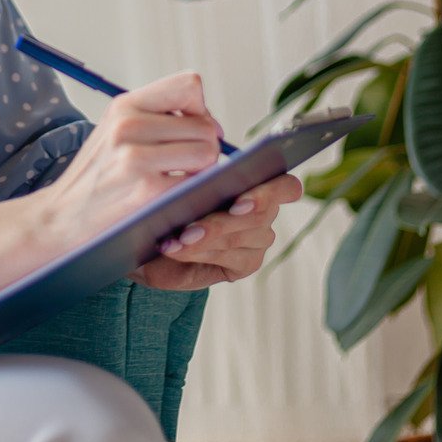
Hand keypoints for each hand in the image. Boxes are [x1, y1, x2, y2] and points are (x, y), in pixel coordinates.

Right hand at [32, 71, 224, 256]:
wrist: (60, 217)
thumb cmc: (96, 176)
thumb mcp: (115, 131)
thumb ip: (157, 117)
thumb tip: (213, 125)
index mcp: (125, 105)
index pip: (189, 85)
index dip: (201, 109)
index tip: (192, 131)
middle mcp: (129, 125)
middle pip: (205, 125)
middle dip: (206, 146)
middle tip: (187, 166)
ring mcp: (136, 158)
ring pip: (207, 151)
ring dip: (204, 170)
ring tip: (181, 180)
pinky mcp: (146, 191)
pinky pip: (196, 182)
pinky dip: (193, 192)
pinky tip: (173, 198)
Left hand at [128, 172, 301, 290]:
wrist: (154, 242)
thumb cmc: (171, 205)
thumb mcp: (180, 187)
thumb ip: (195, 181)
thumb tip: (196, 178)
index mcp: (258, 182)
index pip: (286, 186)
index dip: (269, 192)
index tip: (237, 202)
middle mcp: (264, 212)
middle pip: (260, 215)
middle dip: (221, 222)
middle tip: (190, 229)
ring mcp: (258, 240)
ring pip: (238, 237)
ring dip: (204, 238)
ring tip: (175, 239)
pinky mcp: (247, 263)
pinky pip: (228, 257)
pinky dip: (197, 252)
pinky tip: (174, 249)